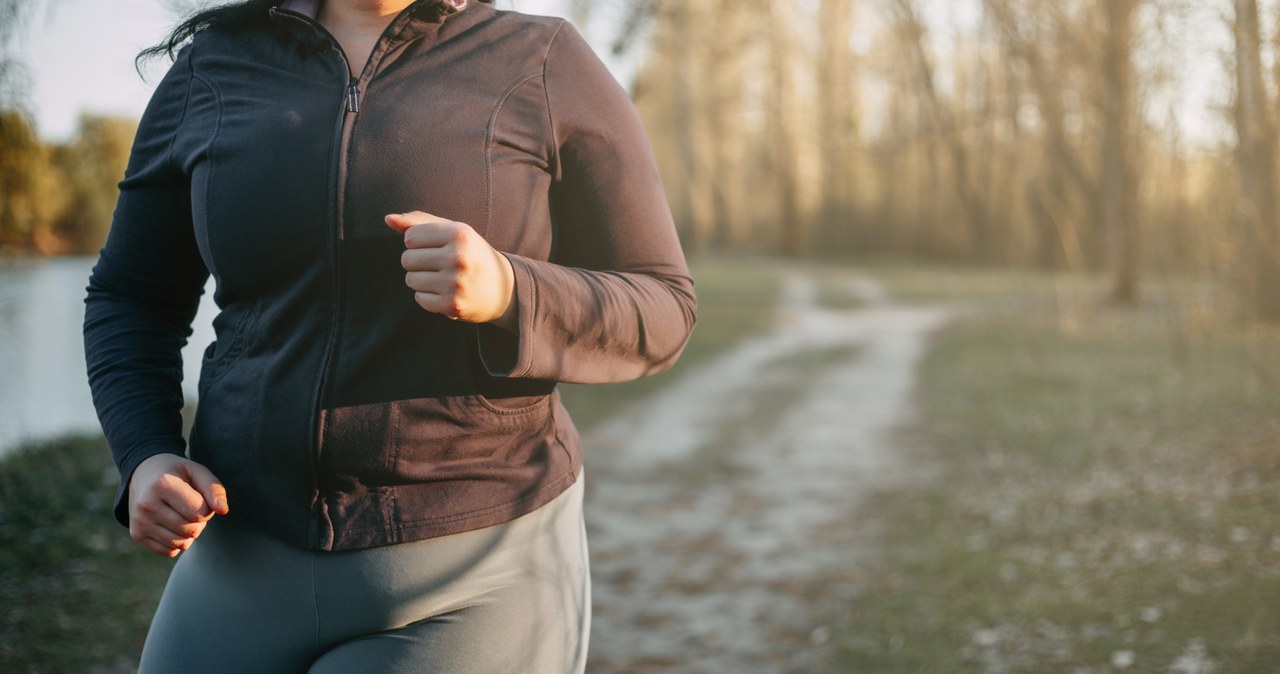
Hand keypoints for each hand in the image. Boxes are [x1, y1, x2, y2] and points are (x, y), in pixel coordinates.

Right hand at [127, 453, 228, 556]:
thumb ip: (214, 489)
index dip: (207, 508)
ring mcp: (140, 522)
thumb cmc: (177, 473)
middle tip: (190, 506)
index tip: (199, 497)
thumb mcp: (198, 471)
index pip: (199, 512)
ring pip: (182, 543)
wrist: (143, 473)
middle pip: (192, 530)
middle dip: (199, 521)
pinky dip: (177, 541)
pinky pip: (169, 551)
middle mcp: (147, 505)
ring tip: (181, 514)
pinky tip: (171, 524)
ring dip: (189, 533)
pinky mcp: (137, 535)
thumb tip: (223, 511)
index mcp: (163, 485)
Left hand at [385, 211, 516, 329]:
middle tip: (438, 265)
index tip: (435, 248)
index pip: (410, 237)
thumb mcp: (453, 231)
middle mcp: (458, 257)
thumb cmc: (471, 254)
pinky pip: (419, 298)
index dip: (418, 243)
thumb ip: (419, 222)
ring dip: (421, 280)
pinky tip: (445, 293)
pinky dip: (428, 297)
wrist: (504, 289)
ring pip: (411, 279)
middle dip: (417, 262)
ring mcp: (455, 283)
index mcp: (459, 233)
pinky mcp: (452, 305)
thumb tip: (388, 219)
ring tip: (441, 279)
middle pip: (407, 258)